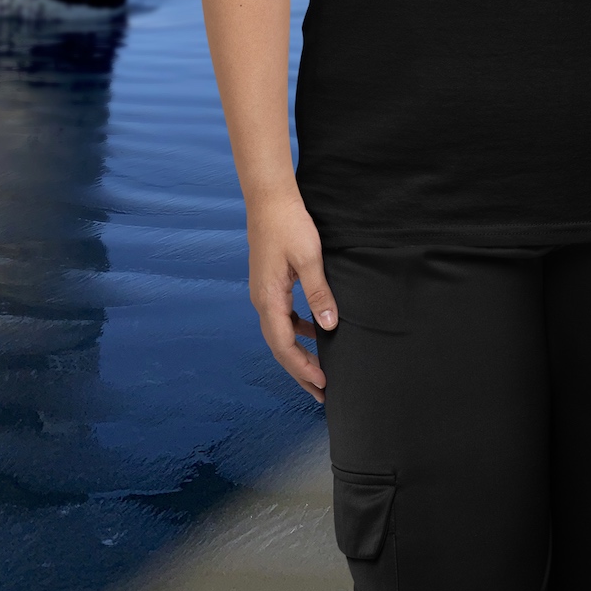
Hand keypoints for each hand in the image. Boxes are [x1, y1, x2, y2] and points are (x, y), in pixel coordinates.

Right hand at [247, 192, 338, 401]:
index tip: (322, 384)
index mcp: (268, 299)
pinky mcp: (269, 284)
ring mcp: (263, 293)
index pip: (284, 346)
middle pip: (280, 346)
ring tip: (319, 368)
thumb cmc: (289, 224)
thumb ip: (319, 293)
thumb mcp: (309, 259)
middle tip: (322, 391)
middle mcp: (261, 301)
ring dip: (298, 353)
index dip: (303, 368)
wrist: (270, 198)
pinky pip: (282, 317)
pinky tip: (314, 330)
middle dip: (300, 370)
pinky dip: (297, 331)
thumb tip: (329, 328)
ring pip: (280, 333)